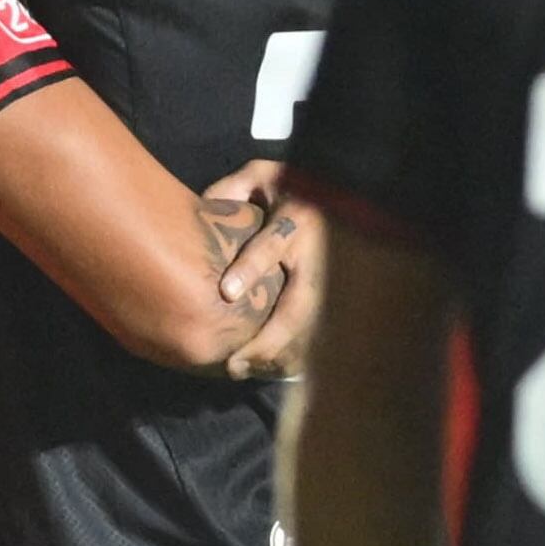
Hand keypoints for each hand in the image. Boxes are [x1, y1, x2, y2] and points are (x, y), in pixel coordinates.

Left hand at [206, 162, 324, 378]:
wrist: (339, 189)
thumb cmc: (289, 183)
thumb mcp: (262, 174)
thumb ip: (234, 188)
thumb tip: (205, 210)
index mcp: (299, 219)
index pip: (273, 245)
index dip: (251, 268)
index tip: (226, 292)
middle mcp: (317, 254)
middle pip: (299, 305)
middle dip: (268, 338)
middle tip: (234, 362)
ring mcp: (328, 278)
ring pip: (308, 325)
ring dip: (278, 354)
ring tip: (242, 371)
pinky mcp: (331, 294)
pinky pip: (313, 330)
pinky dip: (291, 354)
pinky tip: (265, 370)